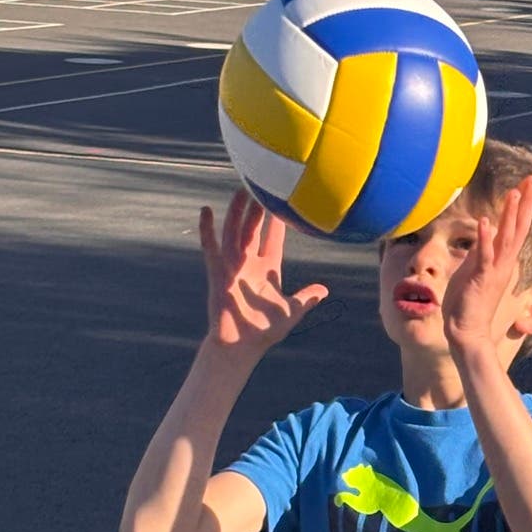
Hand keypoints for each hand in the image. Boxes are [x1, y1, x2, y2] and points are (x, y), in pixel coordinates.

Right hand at [200, 188, 326, 358]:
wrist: (241, 346)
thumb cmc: (264, 331)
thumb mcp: (291, 311)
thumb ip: (306, 298)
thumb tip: (324, 290)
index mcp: (266, 270)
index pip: (273, 240)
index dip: (278, 223)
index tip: (283, 203)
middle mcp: (248, 264)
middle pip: (252, 229)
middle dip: (257, 209)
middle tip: (261, 185)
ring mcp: (232, 266)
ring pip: (234, 232)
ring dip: (237, 212)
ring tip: (240, 190)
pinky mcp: (218, 272)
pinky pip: (211, 247)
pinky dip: (207, 230)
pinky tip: (206, 211)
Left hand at [442, 176, 531, 355]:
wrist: (467, 332)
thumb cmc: (468, 303)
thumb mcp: (473, 269)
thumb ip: (481, 251)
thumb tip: (485, 232)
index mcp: (502, 260)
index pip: (516, 227)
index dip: (521, 205)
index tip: (525, 184)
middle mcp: (504, 263)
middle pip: (519, 227)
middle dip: (525, 202)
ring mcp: (494, 270)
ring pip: (506, 238)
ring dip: (509, 215)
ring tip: (514, 193)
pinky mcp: (481, 279)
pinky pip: (484, 256)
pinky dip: (485, 239)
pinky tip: (485, 221)